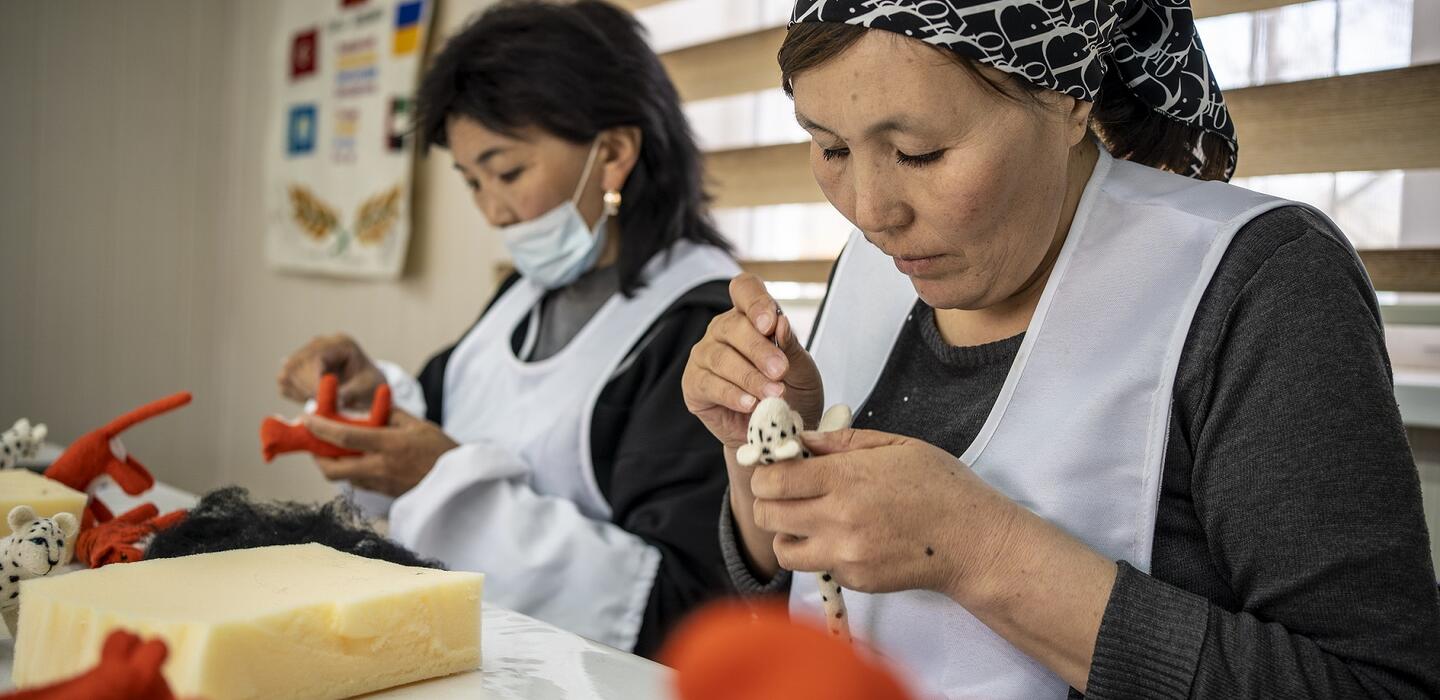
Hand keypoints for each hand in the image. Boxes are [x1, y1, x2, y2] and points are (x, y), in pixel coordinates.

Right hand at [278, 334, 383, 409]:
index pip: (314, 357)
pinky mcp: (298, 367)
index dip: (312, 380)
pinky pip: (285, 383)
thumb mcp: (367, 388)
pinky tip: (314, 399)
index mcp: (340, 343)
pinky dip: (296, 395)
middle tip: (320, 405)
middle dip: (305, 388)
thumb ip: (351, 393)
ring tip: (319, 402)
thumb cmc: (370, 384)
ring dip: (300, 392)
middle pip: (295, 364)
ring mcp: (306, 354)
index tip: (319, 400)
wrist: (367, 385)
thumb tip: (335, 401)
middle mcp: (320, 344)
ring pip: (286, 373)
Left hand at [302, 409, 457, 496]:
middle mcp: (381, 468)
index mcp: (390, 446)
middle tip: (315, 441)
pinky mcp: (384, 494)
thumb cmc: (441, 450)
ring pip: (343, 477)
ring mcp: (381, 484)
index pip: (344, 438)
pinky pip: (357, 482)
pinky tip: (356, 459)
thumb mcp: (418, 424)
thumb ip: (390, 414)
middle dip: (316, 456)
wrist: (459, 483)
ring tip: (334, 448)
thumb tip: (365, 406)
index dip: (320, 427)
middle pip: (333, 468)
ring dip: (333, 463)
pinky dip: (349, 470)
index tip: (307, 417)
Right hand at [682, 274, 823, 448]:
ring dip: (749, 376)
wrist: (778, 433)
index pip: (745, 289)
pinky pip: (709, 384)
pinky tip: (750, 404)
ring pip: (720, 357)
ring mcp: (705, 356)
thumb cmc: (792, 395)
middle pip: (732, 326)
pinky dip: (732, 394)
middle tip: (780, 371)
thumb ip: (791, 347)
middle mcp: (723, 331)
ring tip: (773, 393)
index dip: (755, 302)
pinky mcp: (694, 384)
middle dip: (759, 349)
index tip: (771, 324)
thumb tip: (780, 323)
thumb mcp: (803, 371)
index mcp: (750, 317)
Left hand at [748, 428, 1021, 597]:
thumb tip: (801, 439)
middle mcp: (838, 520)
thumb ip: (841, 441)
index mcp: (845, 479)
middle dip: (770, 500)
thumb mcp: (895, 446)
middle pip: (767, 514)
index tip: (776, 467)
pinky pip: (816, 566)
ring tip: (809, 519)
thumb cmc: (941, 487)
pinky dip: (820, 552)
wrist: (973, 541)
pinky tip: (845, 537)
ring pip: (783, 549)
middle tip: (788, 492)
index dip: (766, 471)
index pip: (773, 480)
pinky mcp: (854, 580)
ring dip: (787, 532)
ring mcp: (845, 555)